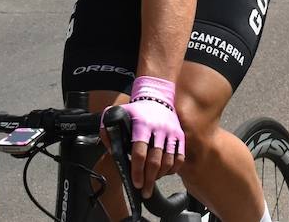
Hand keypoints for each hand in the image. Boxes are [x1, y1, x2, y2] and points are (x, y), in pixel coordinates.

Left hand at [110, 76, 185, 197]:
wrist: (157, 96)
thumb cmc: (136, 110)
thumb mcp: (119, 114)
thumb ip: (108, 128)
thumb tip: (107, 144)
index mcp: (142, 125)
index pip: (140, 152)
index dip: (137, 170)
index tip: (136, 183)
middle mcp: (158, 129)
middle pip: (155, 161)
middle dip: (149, 180)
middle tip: (144, 191)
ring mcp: (171, 132)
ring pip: (168, 161)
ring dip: (160, 176)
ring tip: (152, 182)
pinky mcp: (180, 135)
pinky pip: (180, 157)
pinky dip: (173, 169)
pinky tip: (165, 173)